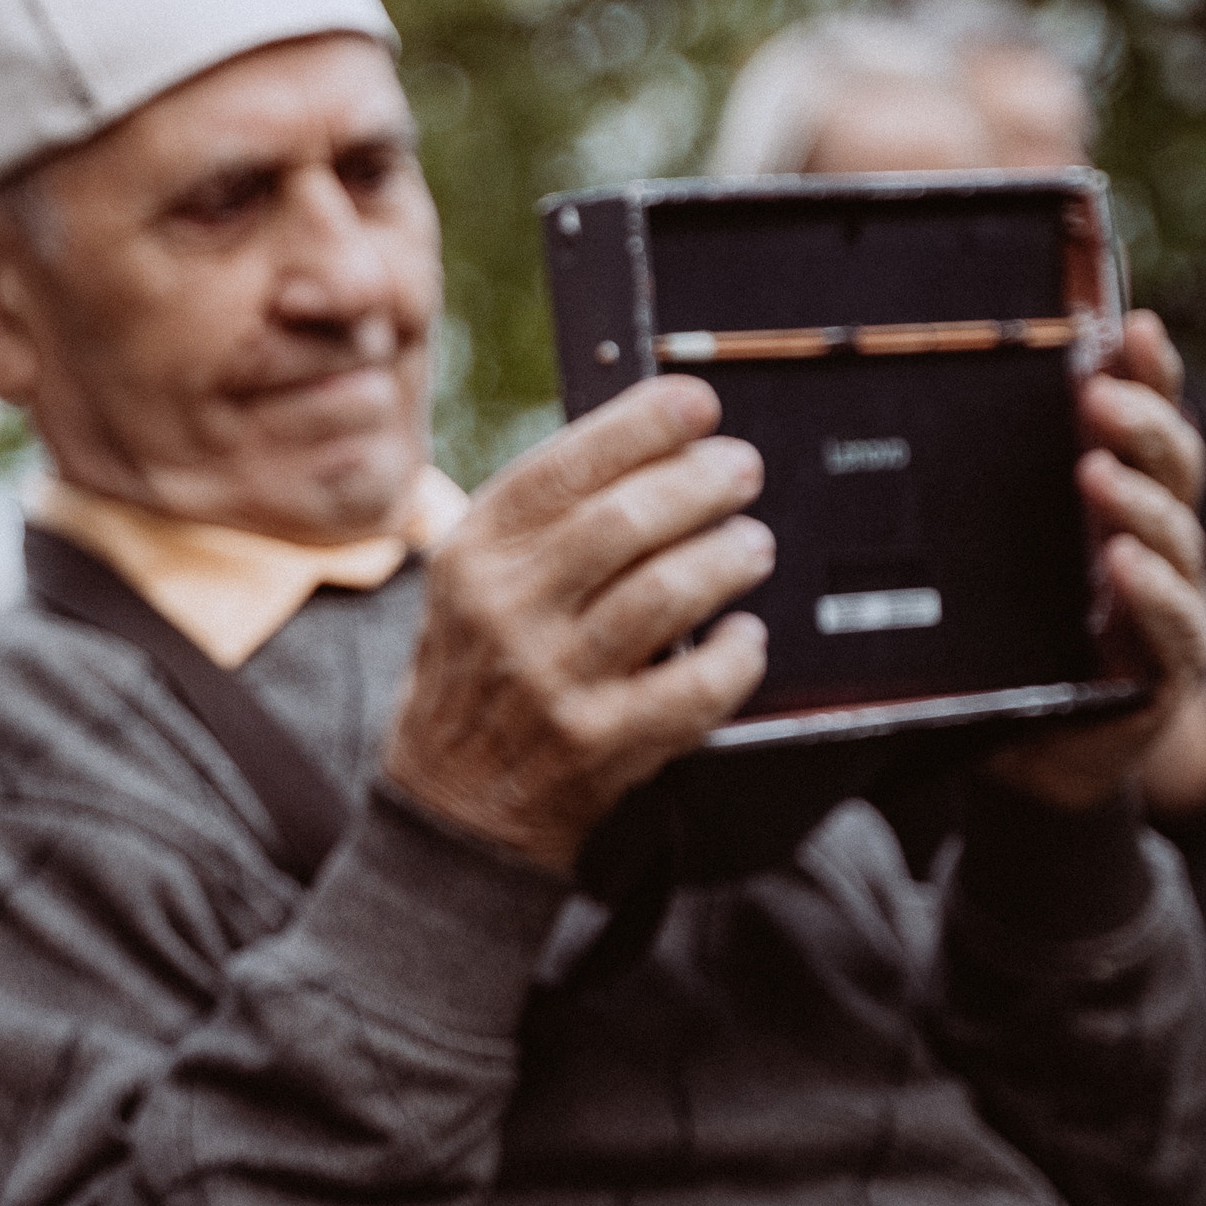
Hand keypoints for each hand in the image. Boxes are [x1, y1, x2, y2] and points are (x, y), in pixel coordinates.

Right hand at [387, 375, 773, 872]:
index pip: (563, 468)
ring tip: (752, 544)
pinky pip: (696, 686)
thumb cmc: (479, 672)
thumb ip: (541, 520)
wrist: (453, 800)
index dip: (641, 425)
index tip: (695, 404)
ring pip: (666, 592)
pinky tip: (745, 635)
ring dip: (728, 556)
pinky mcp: (601, 742)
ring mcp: (552, 680)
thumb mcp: (474, 582)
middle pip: (624, 521)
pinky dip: (737, 654)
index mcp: (472, 556)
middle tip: (740, 469)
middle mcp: (505, 611)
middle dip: (701, 481)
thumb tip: (654, 443)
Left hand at [989, 310, 1205, 809]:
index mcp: (1114, 509)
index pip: (1142, 429)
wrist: (1035, 757)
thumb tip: (875, 430)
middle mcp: (1152, 547)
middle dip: (1143, 423)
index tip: (1126, 325)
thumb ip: (959, 512)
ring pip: (1173, 537)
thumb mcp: (979, 572)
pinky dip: (1152, 589)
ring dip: (1137, 500)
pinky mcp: (1163, 670)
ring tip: (1096, 469)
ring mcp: (1166, 606)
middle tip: (1098, 396)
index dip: (1146, 376)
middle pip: (1170, 468)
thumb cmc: (1010, 648)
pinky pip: (1172, 623)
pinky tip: (1122, 561)